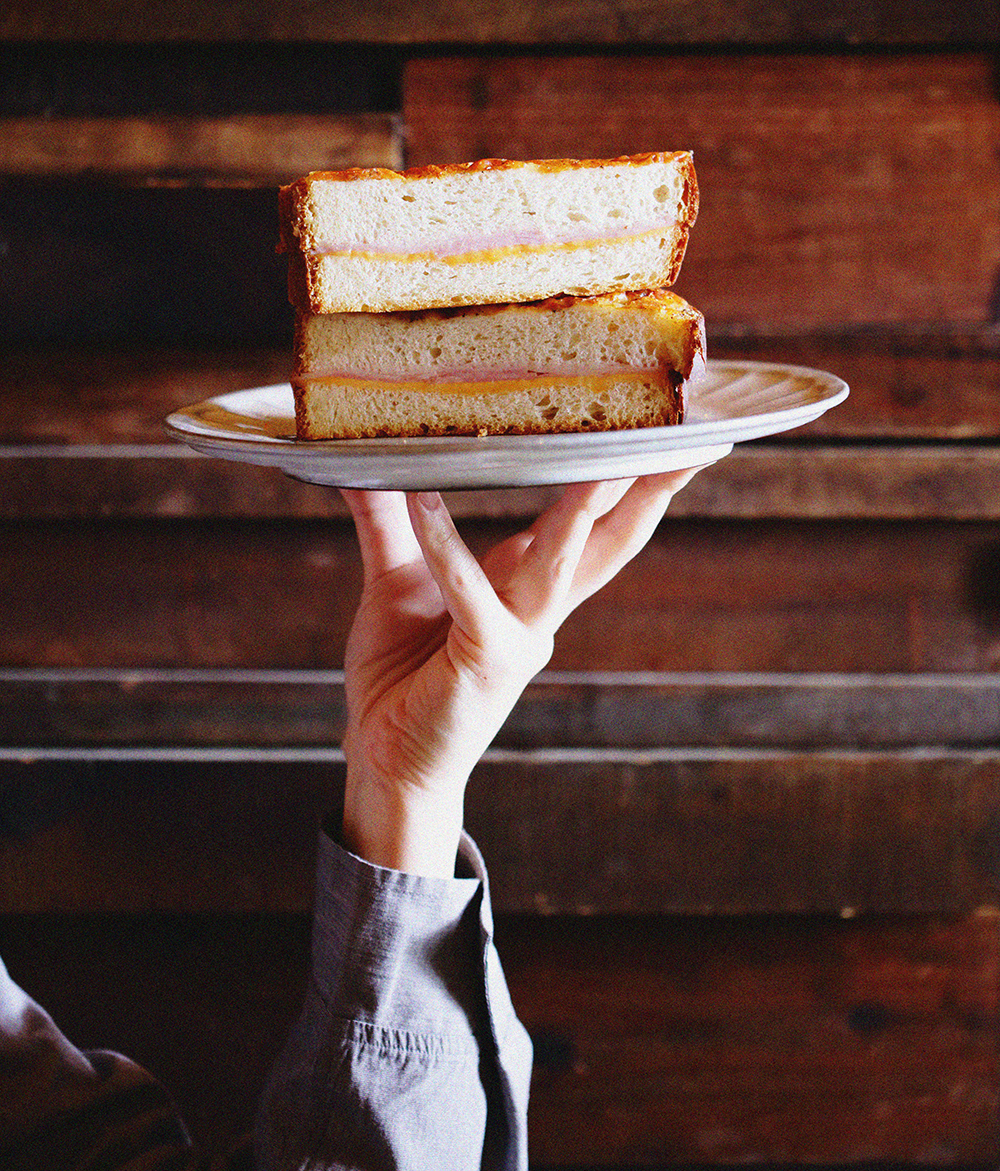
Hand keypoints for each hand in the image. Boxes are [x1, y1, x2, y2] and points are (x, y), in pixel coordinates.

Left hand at [340, 471, 701, 874]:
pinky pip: (470, 593)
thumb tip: (360, 459)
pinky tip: (424, 501)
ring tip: (598, 457)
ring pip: (564, 562)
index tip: (659, 428)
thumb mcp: (395, 578)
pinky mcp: (486, 660)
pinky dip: (446, 547)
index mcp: (528, 582)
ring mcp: (521, 636)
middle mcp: (538, 607)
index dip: (626, 477)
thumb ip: (385, 518)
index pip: (589, 520)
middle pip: (609, 539)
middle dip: (651, 490)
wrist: (384, 758)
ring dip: (583, 511)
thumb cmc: (401, 673)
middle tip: (686, 438)